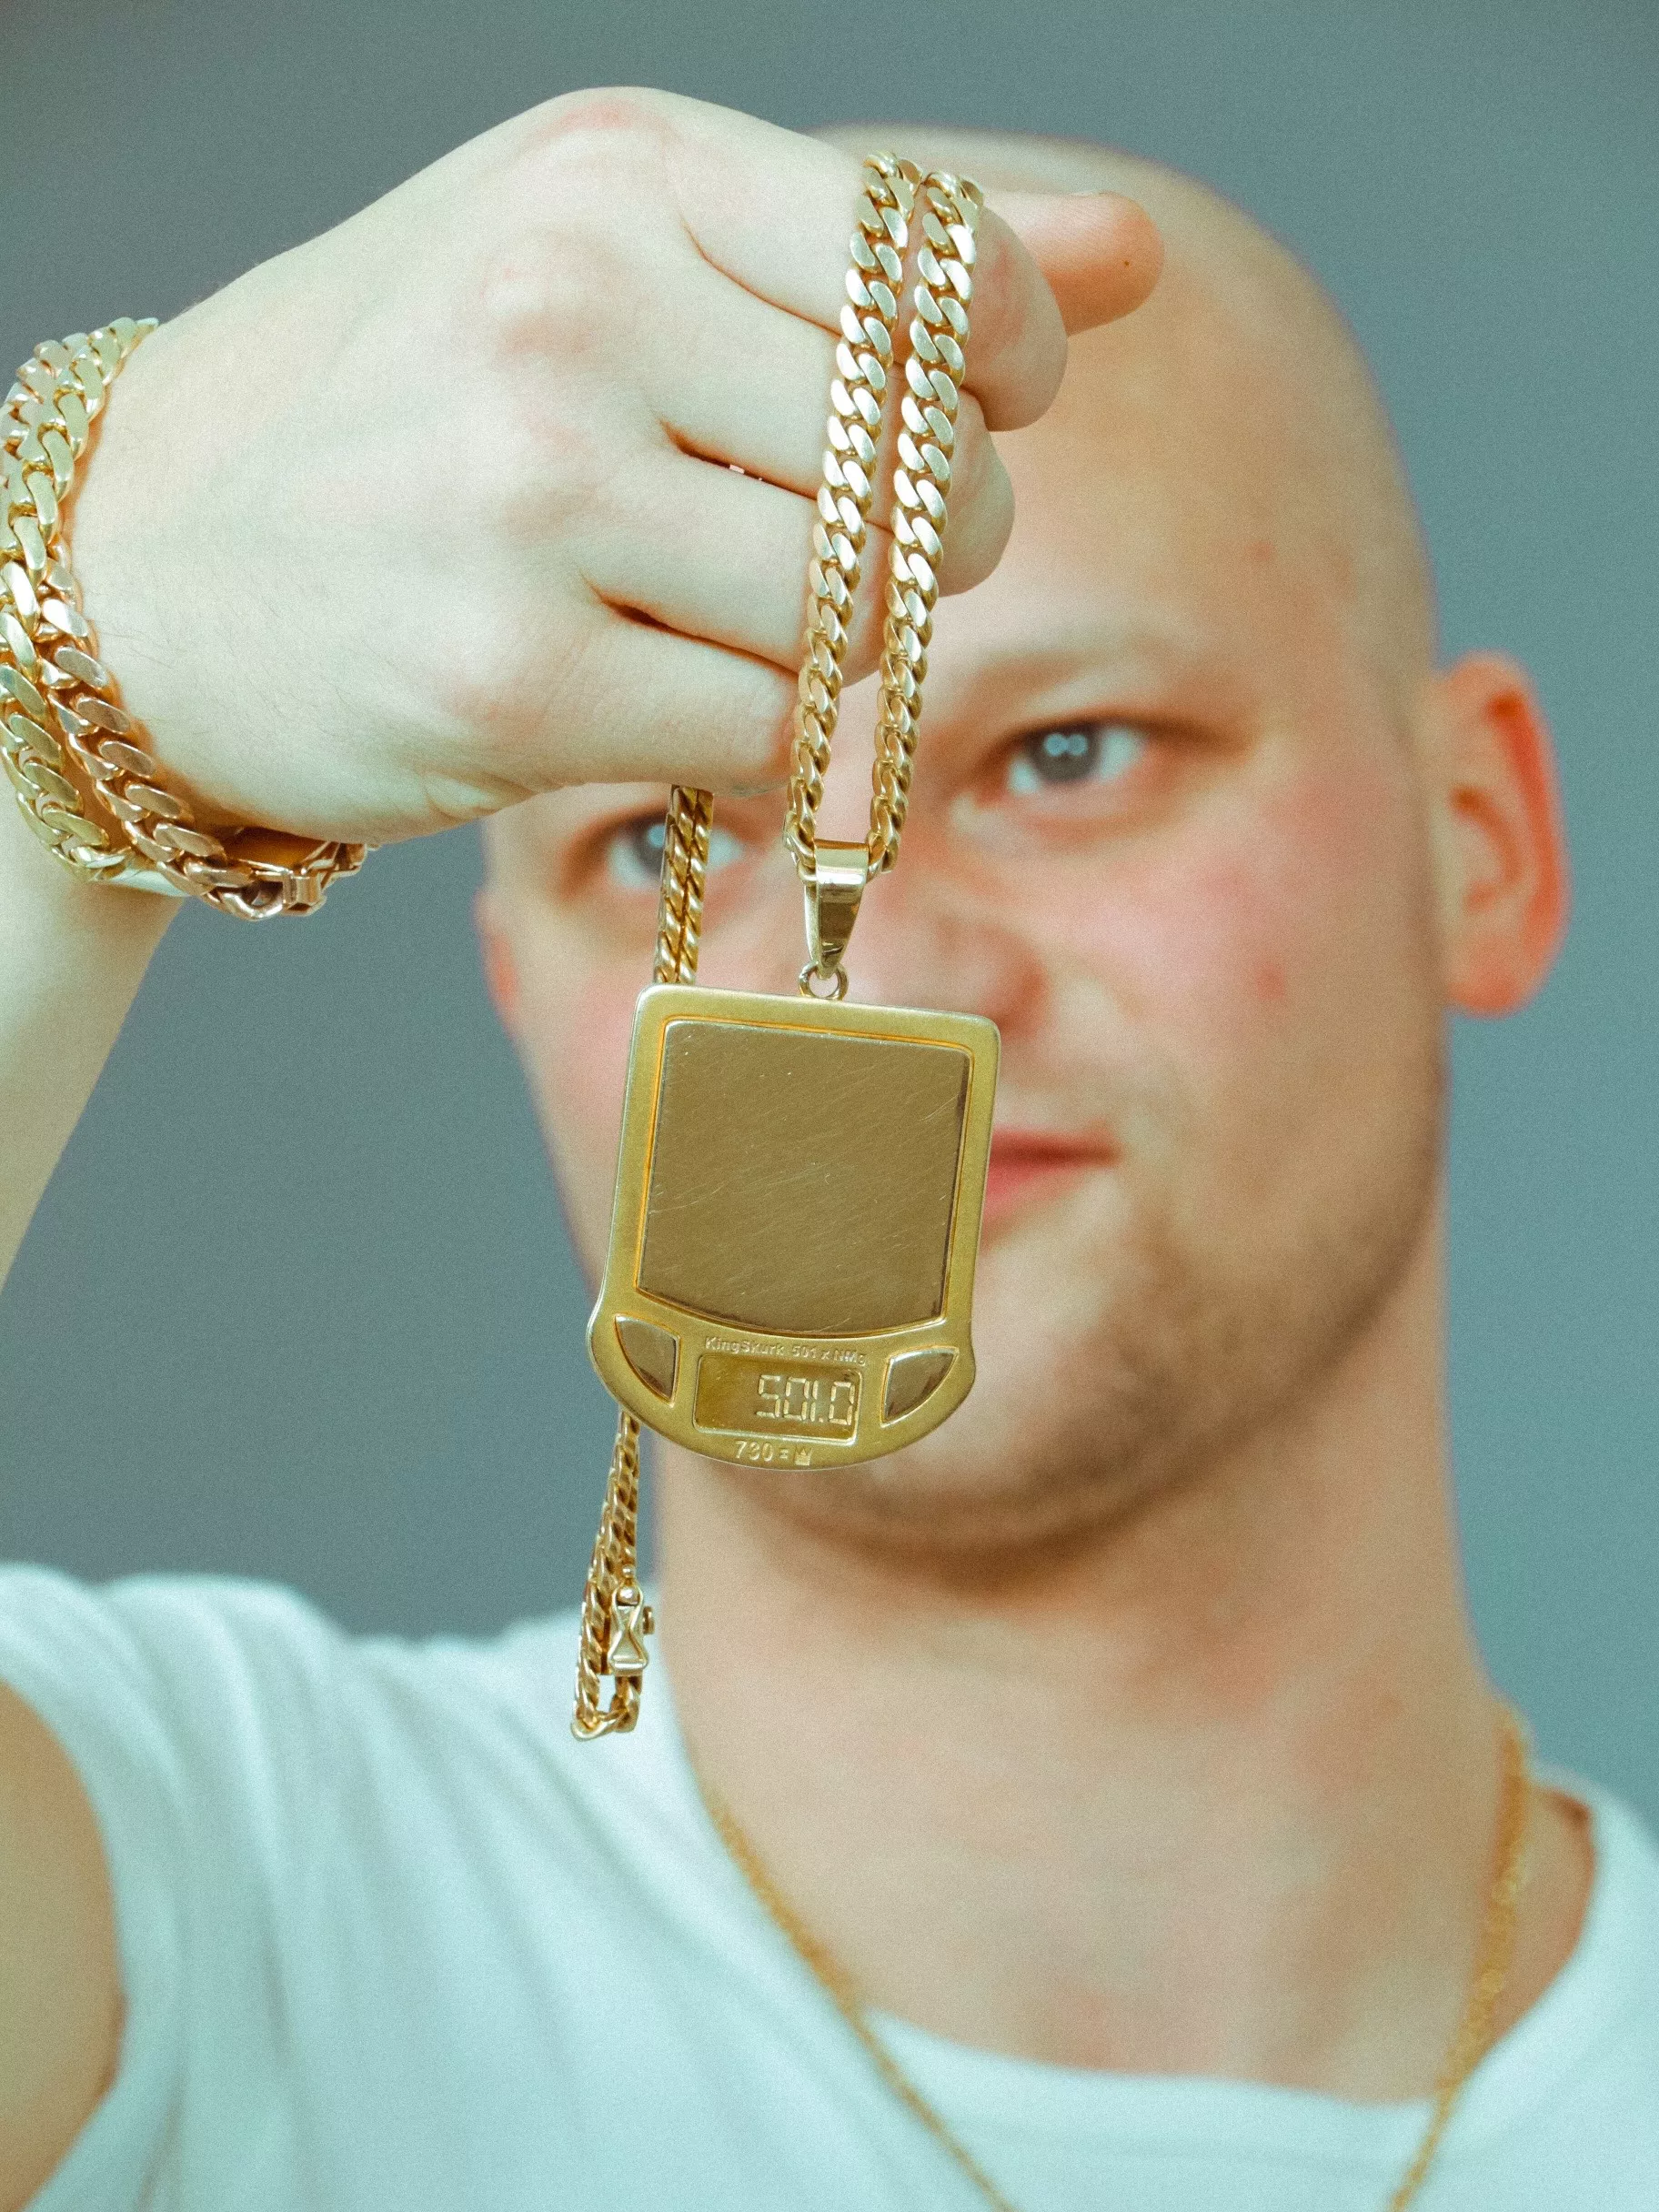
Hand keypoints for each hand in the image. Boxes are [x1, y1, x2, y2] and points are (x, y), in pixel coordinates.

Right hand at [66, 89, 1159, 845]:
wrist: (160, 564)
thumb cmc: (416, 405)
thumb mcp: (621, 259)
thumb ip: (878, 259)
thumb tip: (1127, 259)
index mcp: (618, 169)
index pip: (946, 274)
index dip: (1008, 370)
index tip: (957, 412)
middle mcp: (574, 305)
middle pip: (928, 468)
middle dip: (924, 540)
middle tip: (817, 552)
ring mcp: (533, 492)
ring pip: (858, 614)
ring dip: (835, 653)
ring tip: (720, 623)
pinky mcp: (512, 674)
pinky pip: (774, 732)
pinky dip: (759, 741)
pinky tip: (665, 698)